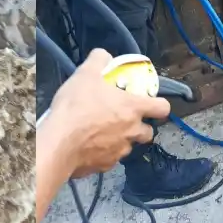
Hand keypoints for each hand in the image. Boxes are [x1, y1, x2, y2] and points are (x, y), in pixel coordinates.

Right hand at [45, 49, 170, 178]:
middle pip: (148, 132)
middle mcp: (132, 131)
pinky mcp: (105, 166)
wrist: (59, 141)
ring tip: (101, 132)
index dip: (159, 105)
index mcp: (133, 108)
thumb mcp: (86, 73)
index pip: (163, 108)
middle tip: (122, 118)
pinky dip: (103, 153)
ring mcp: (120, 151)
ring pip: (128, 146)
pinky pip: (110, 159)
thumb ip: (99, 60)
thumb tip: (104, 55)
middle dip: (139, 126)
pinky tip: (88, 146)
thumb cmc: (77, 105)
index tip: (150, 103)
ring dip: (121, 140)